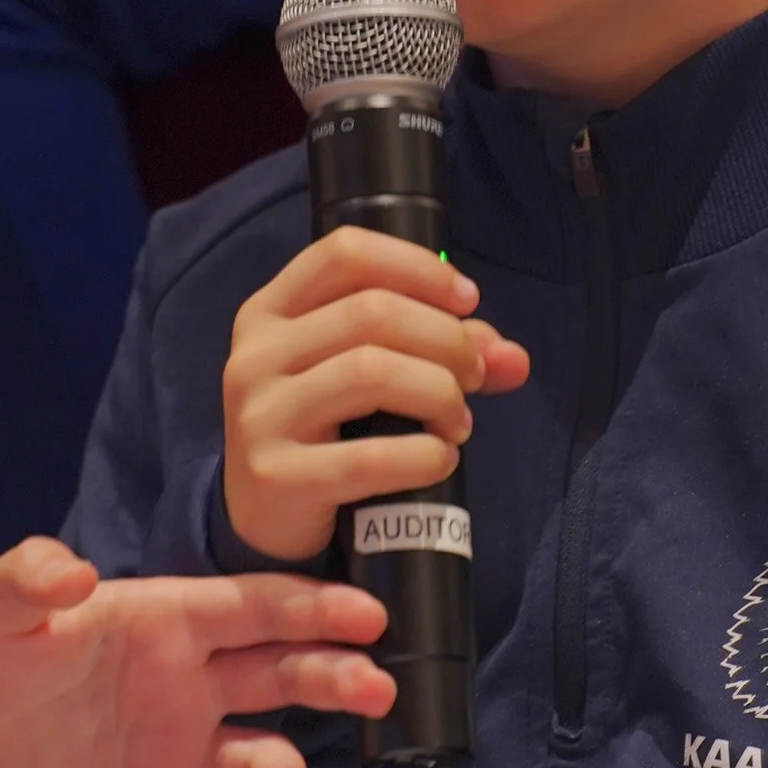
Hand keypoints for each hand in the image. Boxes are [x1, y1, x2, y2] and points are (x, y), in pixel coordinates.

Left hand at [0, 538, 393, 767]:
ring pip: (260, 757)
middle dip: (334, 677)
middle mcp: (188, 685)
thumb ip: (25, 579)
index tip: (369, 614)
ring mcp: (178, 754)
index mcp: (164, 622)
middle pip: (281, 675)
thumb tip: (71, 570)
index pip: (254, 608)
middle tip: (377, 687)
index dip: (313, 608)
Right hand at [222, 227, 531, 564]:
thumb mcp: (366, 371)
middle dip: (445, 339)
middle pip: (371, 311)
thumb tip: (513, 358)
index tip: (468, 301)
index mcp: (271, 311)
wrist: (266, 514)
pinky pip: (369, 458)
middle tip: (475, 375)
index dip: (418, 267)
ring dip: (439, 393)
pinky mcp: (276, 476)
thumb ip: (439, 349)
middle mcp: (255, 354)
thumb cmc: (328, 426)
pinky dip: (423, 455)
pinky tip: (441, 459)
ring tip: (458, 421)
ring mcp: (259, 415)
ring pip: (371, 372)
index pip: (345, 253)